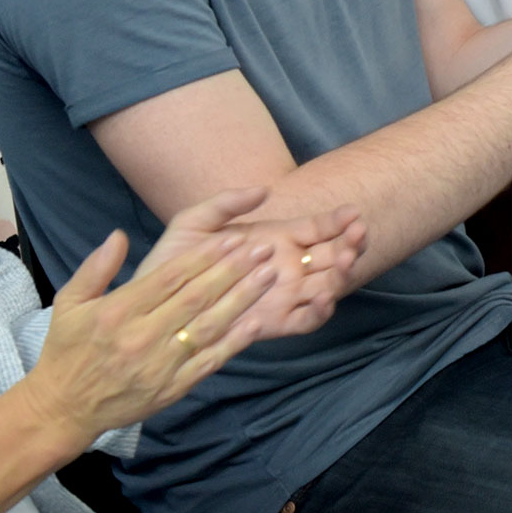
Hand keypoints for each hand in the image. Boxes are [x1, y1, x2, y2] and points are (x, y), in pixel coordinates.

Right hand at [20, 200, 280, 447]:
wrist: (63, 409)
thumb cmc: (67, 351)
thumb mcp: (69, 304)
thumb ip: (96, 268)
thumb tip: (118, 235)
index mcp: (118, 312)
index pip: (171, 277)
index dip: (205, 256)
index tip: (233, 238)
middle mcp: (141, 336)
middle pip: (197, 297)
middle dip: (234, 270)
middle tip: (264, 248)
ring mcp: (160, 364)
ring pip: (209, 326)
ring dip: (243, 299)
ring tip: (269, 275)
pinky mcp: (171, 388)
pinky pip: (209, 361)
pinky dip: (234, 342)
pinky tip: (256, 322)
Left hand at [139, 187, 364, 346]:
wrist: (154, 301)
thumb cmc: (174, 260)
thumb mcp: (194, 221)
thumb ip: (227, 202)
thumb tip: (264, 190)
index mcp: (278, 240)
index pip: (320, 229)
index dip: (339, 221)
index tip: (352, 213)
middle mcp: (289, 268)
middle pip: (333, 256)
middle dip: (351, 244)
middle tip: (357, 234)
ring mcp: (285, 296)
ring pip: (328, 286)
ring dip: (343, 273)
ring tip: (345, 260)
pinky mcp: (275, 322)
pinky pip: (306, 320)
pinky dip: (321, 310)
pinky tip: (322, 297)